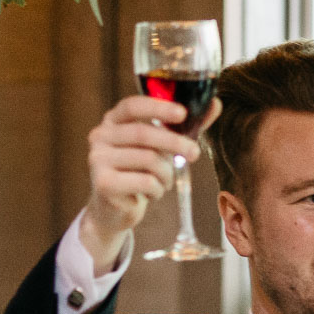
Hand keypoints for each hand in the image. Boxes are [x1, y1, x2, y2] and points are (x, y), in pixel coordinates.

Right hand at [79, 96, 221, 268]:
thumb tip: (215, 104)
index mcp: (112, 121)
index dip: (158, 107)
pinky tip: (152, 193)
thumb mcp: (159, 146)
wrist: (113, 209)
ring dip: (166, 174)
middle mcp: (99, 136)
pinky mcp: (103, 183)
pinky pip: (144, 182)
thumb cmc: (139, 172)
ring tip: (165, 182)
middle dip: (175, 143)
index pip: (132, 106)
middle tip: (195, 154)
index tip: (182, 113)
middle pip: (143, 134)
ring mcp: (97, 160)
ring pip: (148, 160)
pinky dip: (157, 189)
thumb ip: (184, 126)